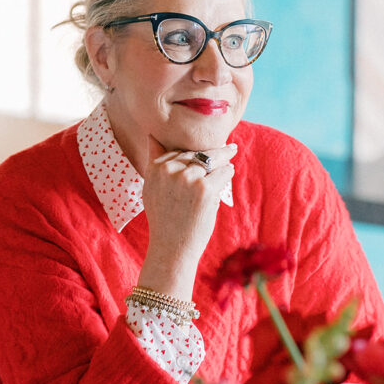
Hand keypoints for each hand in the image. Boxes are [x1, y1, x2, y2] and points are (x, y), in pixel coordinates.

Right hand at [139, 136, 236, 299]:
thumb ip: (154, 161)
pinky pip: (223, 172)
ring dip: (223, 160)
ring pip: (211, 160)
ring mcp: (188, 178)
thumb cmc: (164, 219)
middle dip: (213, 152)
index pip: (179, 151)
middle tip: (230, 148)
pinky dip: (228, 173)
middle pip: (197, 154)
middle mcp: (170, 170)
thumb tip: (152, 136)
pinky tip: (230, 172)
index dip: (194, 153)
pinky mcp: (205, 189)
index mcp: (155, 168)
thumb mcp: (151, 188)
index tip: (208, 147)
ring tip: (231, 154)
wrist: (172, 248)